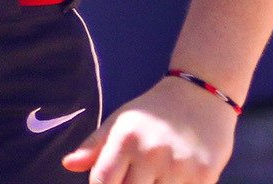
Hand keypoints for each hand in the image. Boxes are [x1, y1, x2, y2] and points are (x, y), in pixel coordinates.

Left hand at [62, 77, 236, 182]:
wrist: (200, 96)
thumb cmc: (153, 112)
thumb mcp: (119, 122)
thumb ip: (93, 147)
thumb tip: (68, 165)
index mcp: (125, 140)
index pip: (102, 181)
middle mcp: (151, 154)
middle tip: (132, 178)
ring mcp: (179, 168)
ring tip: (150, 178)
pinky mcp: (205, 177)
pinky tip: (170, 180)